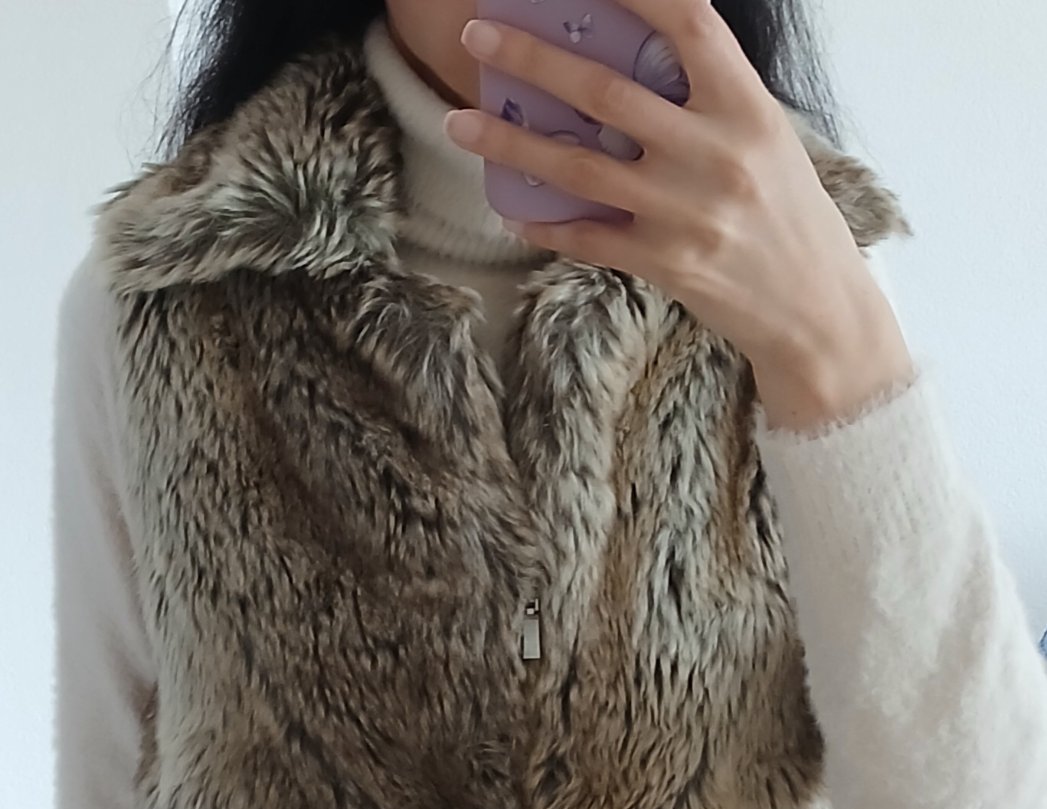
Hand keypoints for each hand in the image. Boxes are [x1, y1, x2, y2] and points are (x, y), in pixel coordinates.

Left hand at [447, 0, 914, 430]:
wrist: (816, 311)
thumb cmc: (788, 215)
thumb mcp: (765, 137)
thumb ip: (708, 99)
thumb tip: (629, 59)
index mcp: (747, 106)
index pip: (687, 20)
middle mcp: (716, 153)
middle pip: (606, 90)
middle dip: (531, 57)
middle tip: (478, 33)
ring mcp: (687, 213)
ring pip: (579, 166)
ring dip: (511, 141)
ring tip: (460, 121)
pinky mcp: (667, 265)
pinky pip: (589, 237)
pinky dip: (545, 221)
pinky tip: (510, 206)